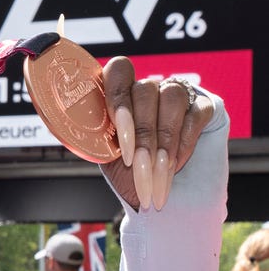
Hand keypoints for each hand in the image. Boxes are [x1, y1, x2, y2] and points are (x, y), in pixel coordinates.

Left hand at [101, 57, 214, 209]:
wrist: (156, 199)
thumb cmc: (126, 174)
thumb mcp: (104, 155)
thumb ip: (95, 135)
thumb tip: (67, 124)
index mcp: (119, 95)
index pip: (119, 71)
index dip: (119, 99)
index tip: (119, 136)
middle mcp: (147, 89)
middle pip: (145, 90)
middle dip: (142, 134)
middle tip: (139, 167)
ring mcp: (176, 94)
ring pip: (172, 98)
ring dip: (164, 140)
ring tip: (158, 172)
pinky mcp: (203, 106)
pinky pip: (196, 113)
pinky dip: (184, 142)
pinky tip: (174, 165)